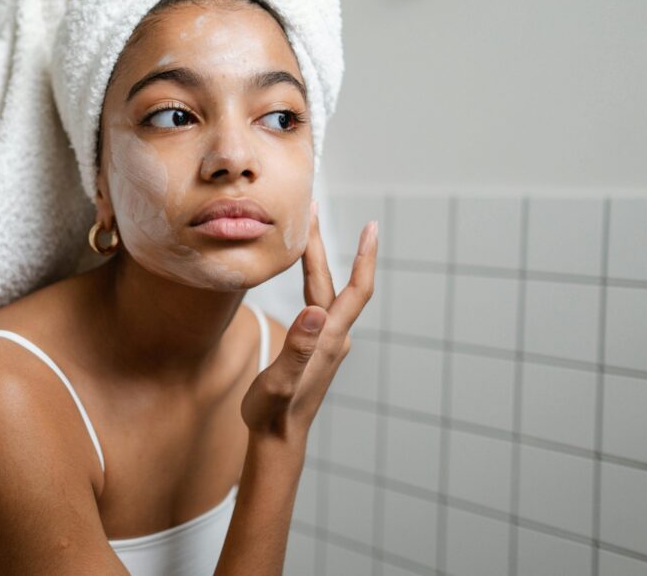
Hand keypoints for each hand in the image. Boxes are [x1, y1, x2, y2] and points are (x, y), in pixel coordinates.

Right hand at [241, 200, 378, 446]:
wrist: (278, 438)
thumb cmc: (273, 413)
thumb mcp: (280, 382)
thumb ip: (297, 348)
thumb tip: (312, 312)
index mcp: (328, 338)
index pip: (356, 289)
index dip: (365, 257)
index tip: (373, 225)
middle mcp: (333, 335)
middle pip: (334, 281)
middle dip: (323, 244)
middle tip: (312, 209)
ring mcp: (326, 340)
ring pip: (325, 290)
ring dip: (316, 260)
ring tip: (304, 230)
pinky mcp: (316, 346)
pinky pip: (318, 302)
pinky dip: (310, 278)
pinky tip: (301, 271)